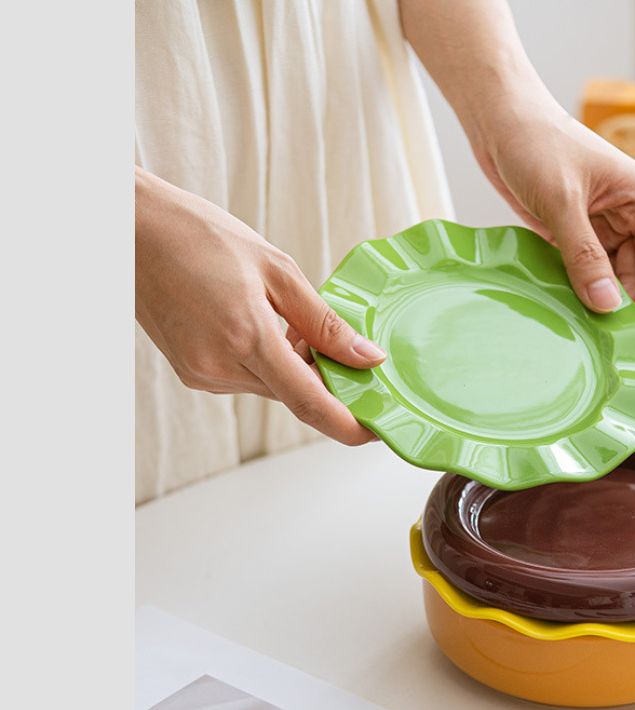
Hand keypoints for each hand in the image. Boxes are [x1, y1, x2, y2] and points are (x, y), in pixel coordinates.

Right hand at [135, 167, 382, 444]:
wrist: (130, 229)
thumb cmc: (199, 237)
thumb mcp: (277, 270)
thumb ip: (325, 323)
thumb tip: (367, 358)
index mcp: (246, 337)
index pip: (310, 403)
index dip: (349, 424)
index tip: (377, 429)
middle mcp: (220, 366)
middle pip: (294, 394)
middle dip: (323, 377)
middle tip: (337, 343)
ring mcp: (202, 374)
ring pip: (271, 386)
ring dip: (292, 365)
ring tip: (282, 316)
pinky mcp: (192, 373)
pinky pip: (247, 378)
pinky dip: (265, 361)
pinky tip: (256, 323)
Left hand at [473, 106, 634, 331]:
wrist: (497, 121)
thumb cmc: (535, 143)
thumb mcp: (562, 202)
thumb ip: (585, 257)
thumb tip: (607, 305)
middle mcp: (631, 217)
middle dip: (624, 313)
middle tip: (609, 351)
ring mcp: (604, 229)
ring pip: (611, 282)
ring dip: (599, 307)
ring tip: (587, 338)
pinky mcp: (576, 236)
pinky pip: (585, 275)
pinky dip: (578, 294)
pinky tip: (569, 316)